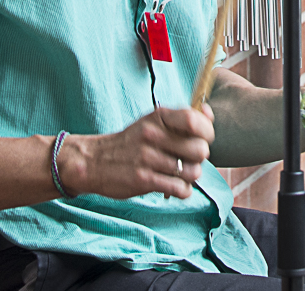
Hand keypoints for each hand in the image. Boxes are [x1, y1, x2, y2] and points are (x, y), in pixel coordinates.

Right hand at [61, 106, 214, 200]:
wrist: (95, 161)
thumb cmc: (131, 142)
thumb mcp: (152, 122)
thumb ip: (181, 119)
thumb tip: (209, 114)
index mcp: (159, 117)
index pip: (195, 120)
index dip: (207, 132)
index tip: (202, 138)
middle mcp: (153, 135)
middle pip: (200, 149)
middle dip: (199, 158)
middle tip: (188, 160)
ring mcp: (148, 158)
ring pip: (193, 171)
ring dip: (191, 176)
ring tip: (180, 174)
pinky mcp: (144, 180)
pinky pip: (180, 188)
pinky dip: (182, 190)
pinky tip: (173, 186)